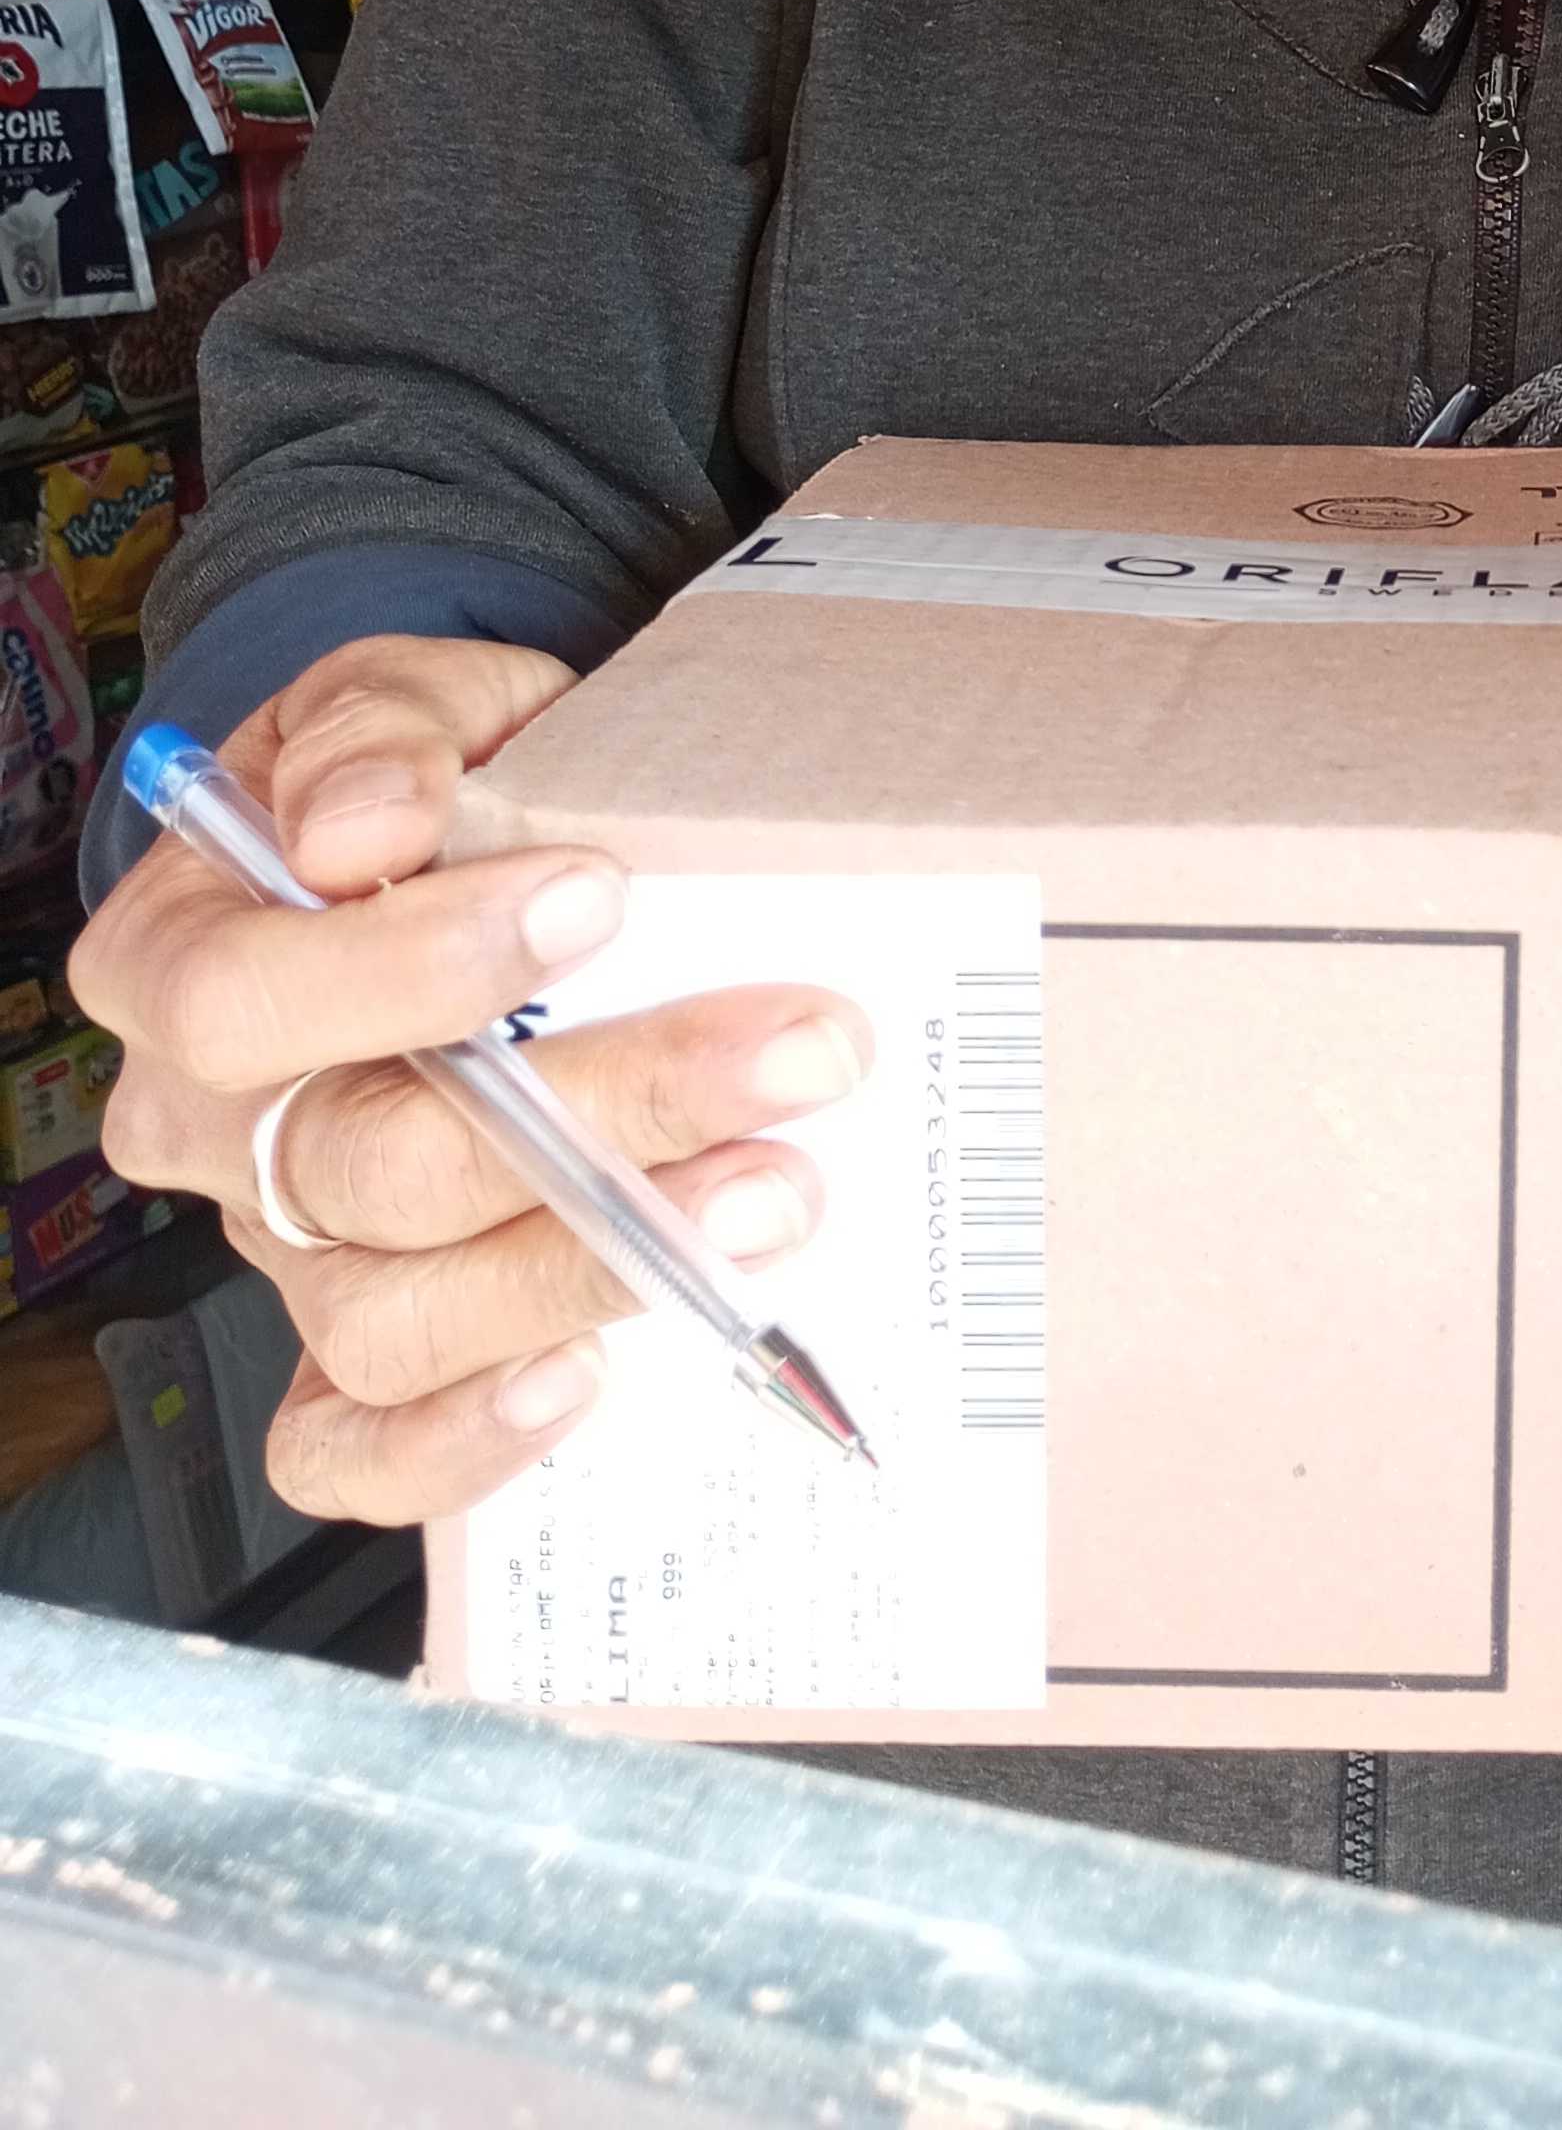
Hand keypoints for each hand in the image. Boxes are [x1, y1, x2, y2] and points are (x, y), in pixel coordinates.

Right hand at [73, 636, 872, 1525]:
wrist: (464, 847)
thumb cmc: (433, 779)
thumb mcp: (406, 698)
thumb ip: (383, 731)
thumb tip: (364, 821)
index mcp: (183, 956)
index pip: (249, 994)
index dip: (414, 964)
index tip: (597, 896)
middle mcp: (214, 1126)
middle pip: (364, 1162)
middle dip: (599, 1112)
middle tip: (792, 1052)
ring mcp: (281, 1251)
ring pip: (389, 1312)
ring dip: (591, 1267)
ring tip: (773, 1194)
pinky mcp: (348, 1347)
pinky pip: (352, 1448)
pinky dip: (455, 1441)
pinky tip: (588, 1378)